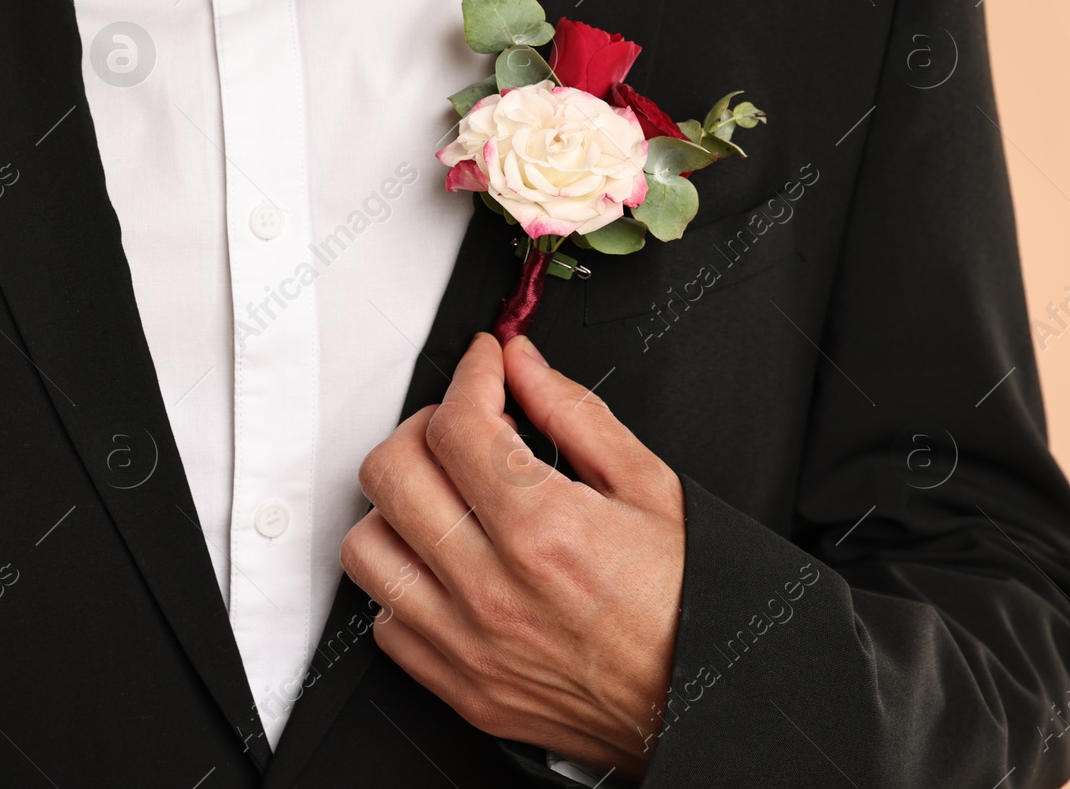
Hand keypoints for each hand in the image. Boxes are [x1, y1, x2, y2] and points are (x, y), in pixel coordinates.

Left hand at [340, 333, 685, 775]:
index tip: (486, 367)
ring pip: (366, 546)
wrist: (703, 702)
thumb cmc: (687, 605)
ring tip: (445, 497)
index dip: (469, 376)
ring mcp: (468, 642)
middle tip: (464, 426)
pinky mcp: (459, 686)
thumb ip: (575, 415)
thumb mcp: (650, 488)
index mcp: (545, 530)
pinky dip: (404, 583)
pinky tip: (444, 564)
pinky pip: (383, 620)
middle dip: (424, 427)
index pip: (455, 424)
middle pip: (391, 472)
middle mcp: (494, 588)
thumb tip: (522, 366)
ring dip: (398, 506)